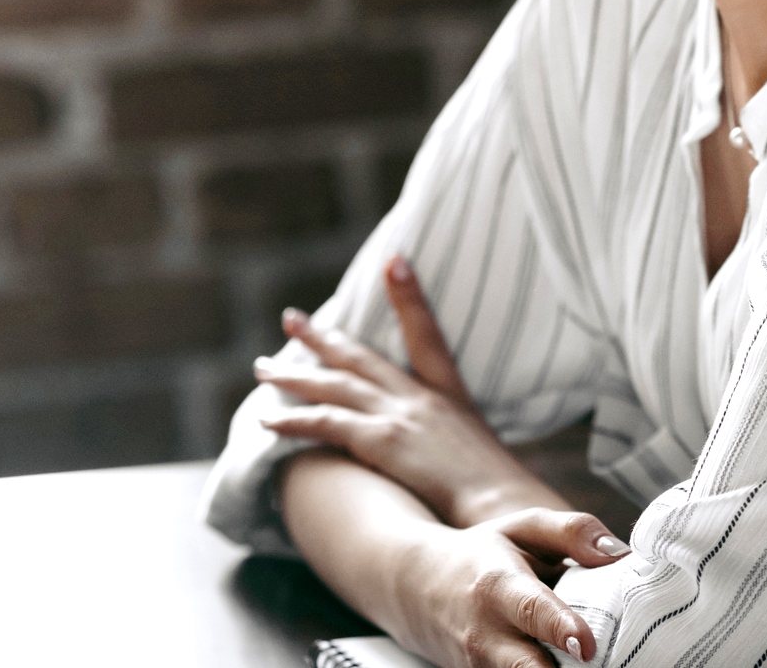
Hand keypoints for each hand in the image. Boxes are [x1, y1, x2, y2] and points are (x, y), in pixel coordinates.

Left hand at [258, 257, 568, 527]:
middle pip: (360, 356)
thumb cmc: (500, 492)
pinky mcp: (383, 439)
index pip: (425, 333)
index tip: (393, 263)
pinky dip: (292, 420)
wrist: (503, 504)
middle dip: (322, 335)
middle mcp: (421, 396)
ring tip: (263, 368)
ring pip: (334, 385)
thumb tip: (443, 452)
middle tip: (291, 318)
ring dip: (293, 375)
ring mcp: (400, 414)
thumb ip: (457, 443)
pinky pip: (326, 423)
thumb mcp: (486, 452)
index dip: (410, 295)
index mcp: (449, 392)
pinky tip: (266, 420)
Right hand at [283, 449, 626, 667]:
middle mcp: (485, 634)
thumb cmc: (483, 555)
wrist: (418, 589)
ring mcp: (481, 666)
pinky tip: (568, 663)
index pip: (531, 608)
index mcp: (499, 584)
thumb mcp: (523, 528)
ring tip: (592, 661)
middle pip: (526, 667)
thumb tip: (619, 554)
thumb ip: (572, 532)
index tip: (585, 645)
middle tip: (595, 661)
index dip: (559, 627)